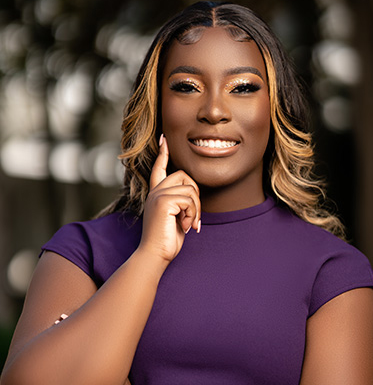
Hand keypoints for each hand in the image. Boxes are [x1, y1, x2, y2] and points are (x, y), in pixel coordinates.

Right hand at [139, 134, 200, 262]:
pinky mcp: (163, 201)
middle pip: (183, 175)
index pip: (159, 169)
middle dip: (195, 194)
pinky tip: (186, 227)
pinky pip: (190, 200)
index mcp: (156, 194)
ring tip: (190, 225)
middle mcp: (155, 191)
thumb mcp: (175, 218)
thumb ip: (180, 203)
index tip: (164, 139)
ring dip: (196, 210)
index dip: (163, 154)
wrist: (155, 255)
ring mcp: (158, 195)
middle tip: (193, 215)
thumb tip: (193, 194)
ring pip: (191, 190)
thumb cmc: (166, 240)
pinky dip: (192, 215)